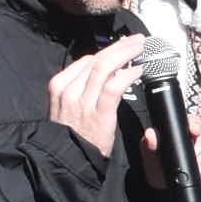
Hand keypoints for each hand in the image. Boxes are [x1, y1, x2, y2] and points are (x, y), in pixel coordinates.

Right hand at [47, 34, 146, 153]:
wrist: (69, 161)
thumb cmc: (73, 134)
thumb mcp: (67, 106)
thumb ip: (80, 87)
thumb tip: (103, 68)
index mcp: (59, 86)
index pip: (86, 60)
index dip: (108, 50)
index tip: (123, 46)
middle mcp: (69, 90)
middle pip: (97, 59)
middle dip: (119, 47)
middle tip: (136, 40)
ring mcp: (82, 102)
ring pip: (105, 68)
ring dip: (126, 54)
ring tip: (140, 48)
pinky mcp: (98, 113)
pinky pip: (114, 87)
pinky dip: (127, 75)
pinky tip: (138, 70)